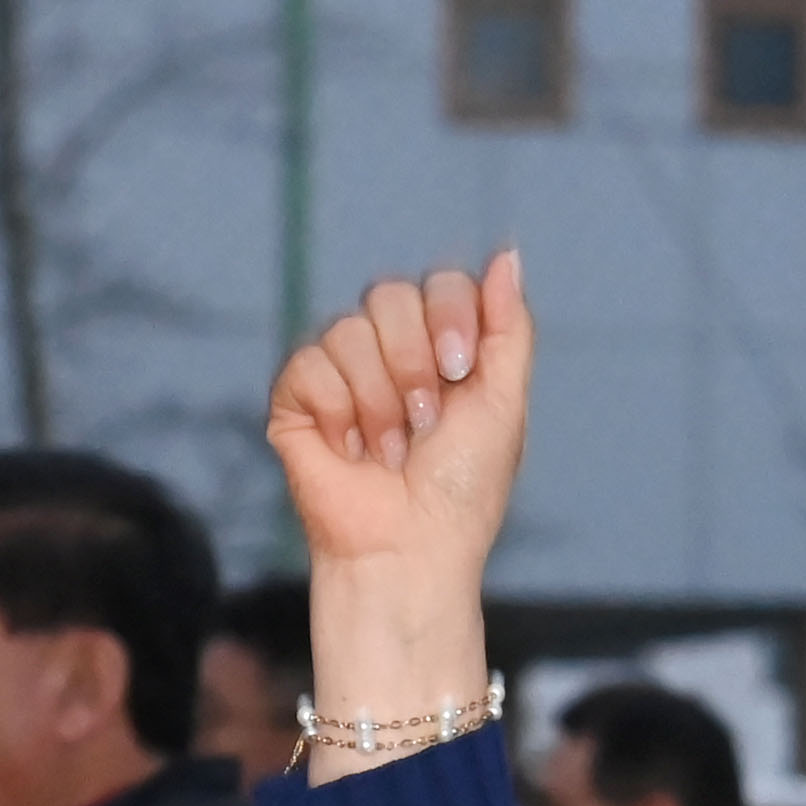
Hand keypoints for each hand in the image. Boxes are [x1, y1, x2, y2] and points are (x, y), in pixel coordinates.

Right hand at [267, 250, 532, 773]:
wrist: (411, 550)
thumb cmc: (462, 492)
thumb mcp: (503, 404)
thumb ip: (508, 328)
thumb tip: (507, 254)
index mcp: (442, 349)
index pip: (440, 284)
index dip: (451, 316)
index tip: (461, 371)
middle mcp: (390, 353)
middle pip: (390, 294)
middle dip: (416, 361)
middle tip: (425, 421)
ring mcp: (340, 373)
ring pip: (349, 329)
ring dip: (380, 400)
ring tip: (390, 451)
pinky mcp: (297, 400)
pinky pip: (308, 364)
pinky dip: (337, 412)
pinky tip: (350, 451)